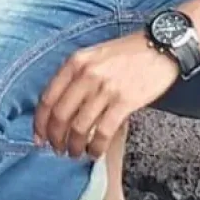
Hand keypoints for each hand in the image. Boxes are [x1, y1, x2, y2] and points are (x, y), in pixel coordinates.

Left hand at [35, 33, 178, 159]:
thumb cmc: (127, 53)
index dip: (40, 123)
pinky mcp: (124, 101)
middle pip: (60, 116)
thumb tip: (60, 107)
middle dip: (56, 139)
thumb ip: (75, 76)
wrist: (161, 45)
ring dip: (74, 146)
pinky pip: (103, 132)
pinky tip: (95, 152)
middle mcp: (86, 74)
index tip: (39, 138)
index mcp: (75, 62)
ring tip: (75, 154)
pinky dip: (96, 147)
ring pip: (79, 127)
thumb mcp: (94, 56)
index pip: (47, 99)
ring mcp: (105, 88)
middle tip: (58, 150)